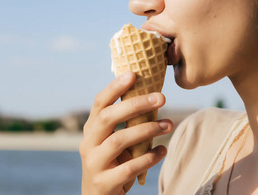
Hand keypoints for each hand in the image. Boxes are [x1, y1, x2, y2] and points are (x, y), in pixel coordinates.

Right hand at [80, 71, 172, 194]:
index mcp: (91, 129)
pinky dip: (148, 157)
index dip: (114, 87)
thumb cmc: (112, 162)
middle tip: (161, 97)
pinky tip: (162, 150)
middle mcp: (88, 143)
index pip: (100, 103)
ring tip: (169, 124)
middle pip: (108, 118)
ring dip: (147, 130)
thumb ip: (124, 123)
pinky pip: (129, 167)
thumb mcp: (113, 140)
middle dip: (136, 105)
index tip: (133, 74)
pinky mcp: (104, 182)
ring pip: (119, 141)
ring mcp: (94, 163)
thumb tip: (150, 95)